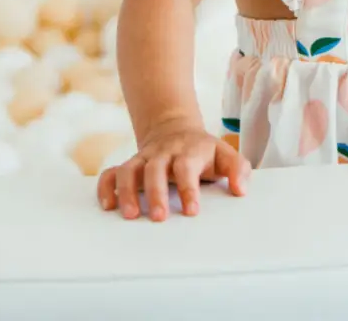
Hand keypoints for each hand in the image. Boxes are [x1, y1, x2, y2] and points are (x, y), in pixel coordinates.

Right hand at [97, 119, 250, 221]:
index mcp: (189, 151)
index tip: (192, 211)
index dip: (189, 189)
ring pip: (130, 169)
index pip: (187, 167)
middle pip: (156, 169)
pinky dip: (106, 187)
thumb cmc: (203, 151)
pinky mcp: (130, 165)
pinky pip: (112, 173)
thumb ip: (238, 169)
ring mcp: (144, 158)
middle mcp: (164, 154)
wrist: (175, 129)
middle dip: (156, 193)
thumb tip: (240, 190)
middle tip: (158, 218)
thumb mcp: (224, 155)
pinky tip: (108, 205)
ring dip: (127, 191)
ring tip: (129, 215)